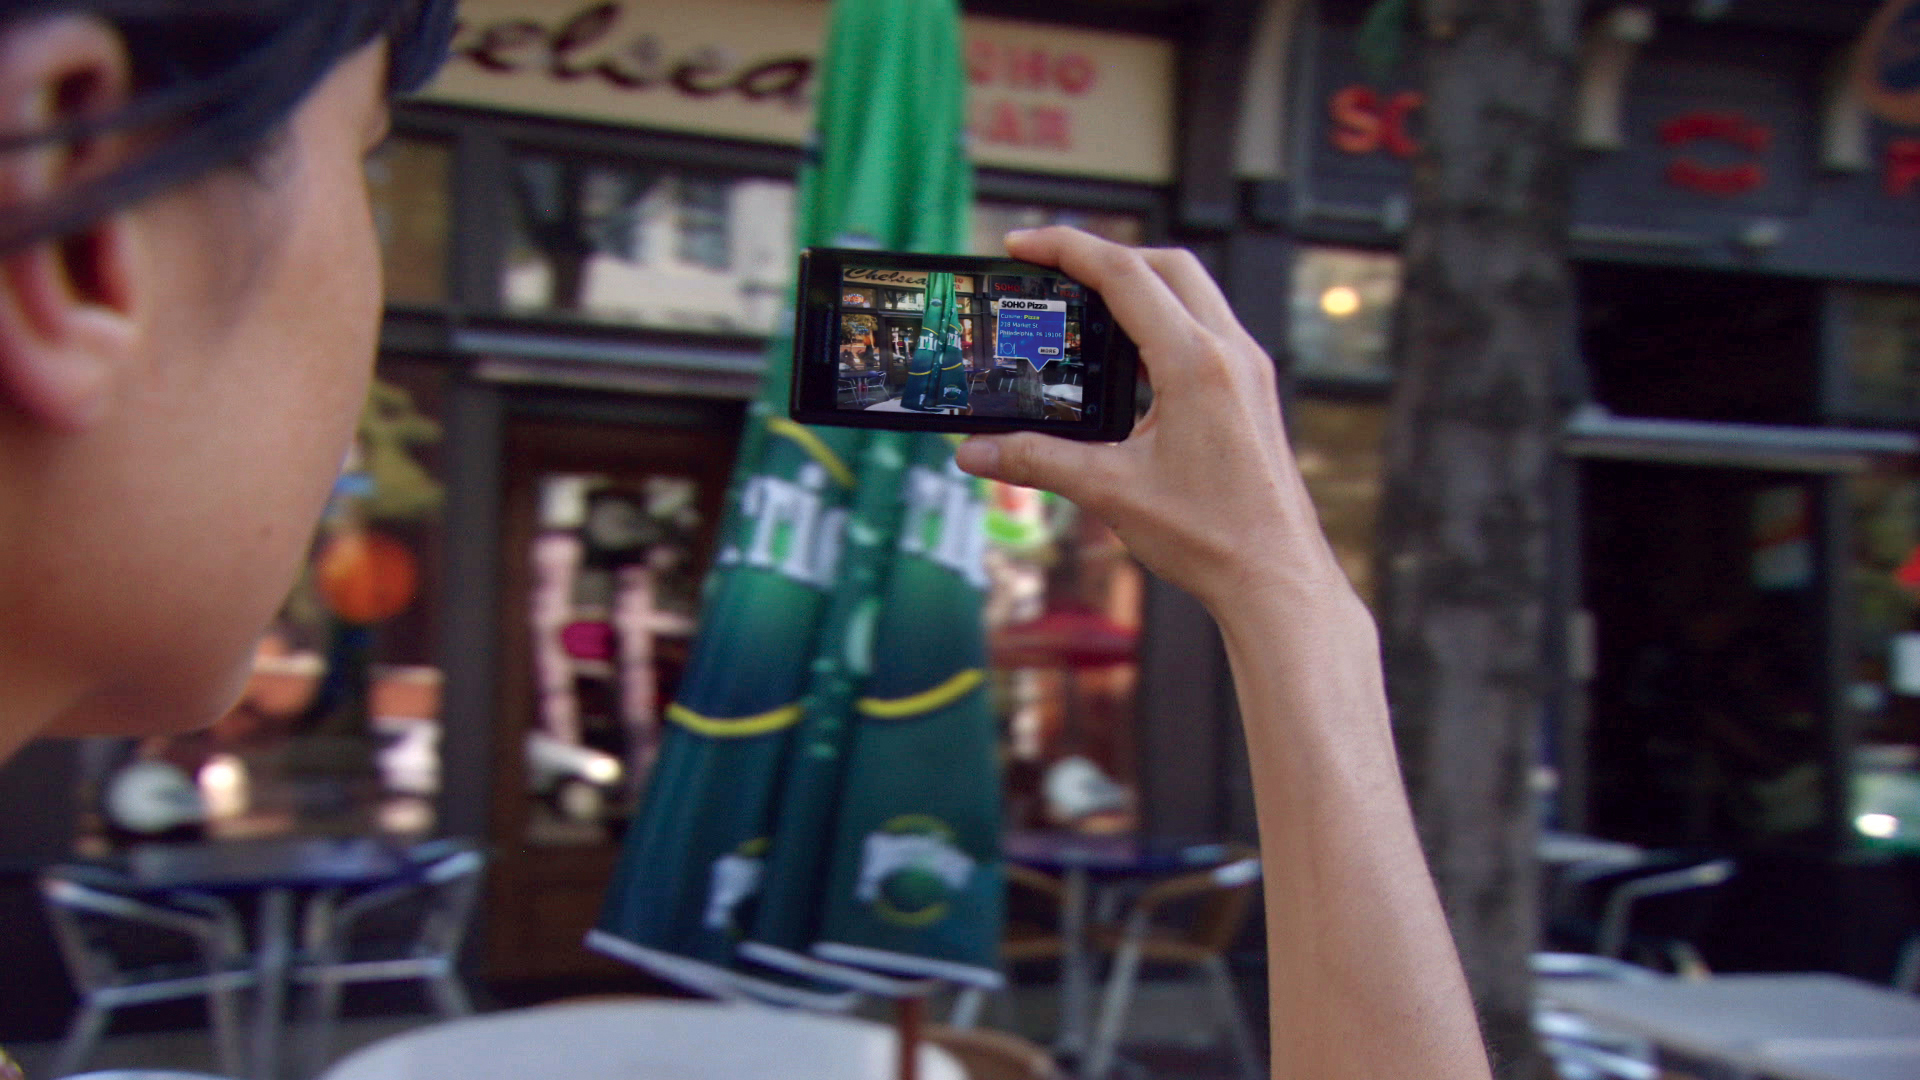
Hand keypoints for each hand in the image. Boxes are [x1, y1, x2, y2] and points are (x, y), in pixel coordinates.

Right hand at [954, 227, 1349, 612]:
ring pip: (1193, 290)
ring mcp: (1249, 369)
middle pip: (1165, 263)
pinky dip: (1166, 317)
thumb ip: (1036, 462)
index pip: (1125, 275)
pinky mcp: (1254, 390)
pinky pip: (1208, 326)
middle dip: (1105, 253)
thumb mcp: (1110, 492)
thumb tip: (973, 451)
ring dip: (1141, 282)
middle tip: (1053, 266)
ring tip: (1087, 301)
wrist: (1276, 578)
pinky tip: (1132, 353)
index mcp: (1196, 363)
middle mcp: (1231, 352)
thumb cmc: (1211, 537)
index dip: (1067, 248)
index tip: (1023, 243)